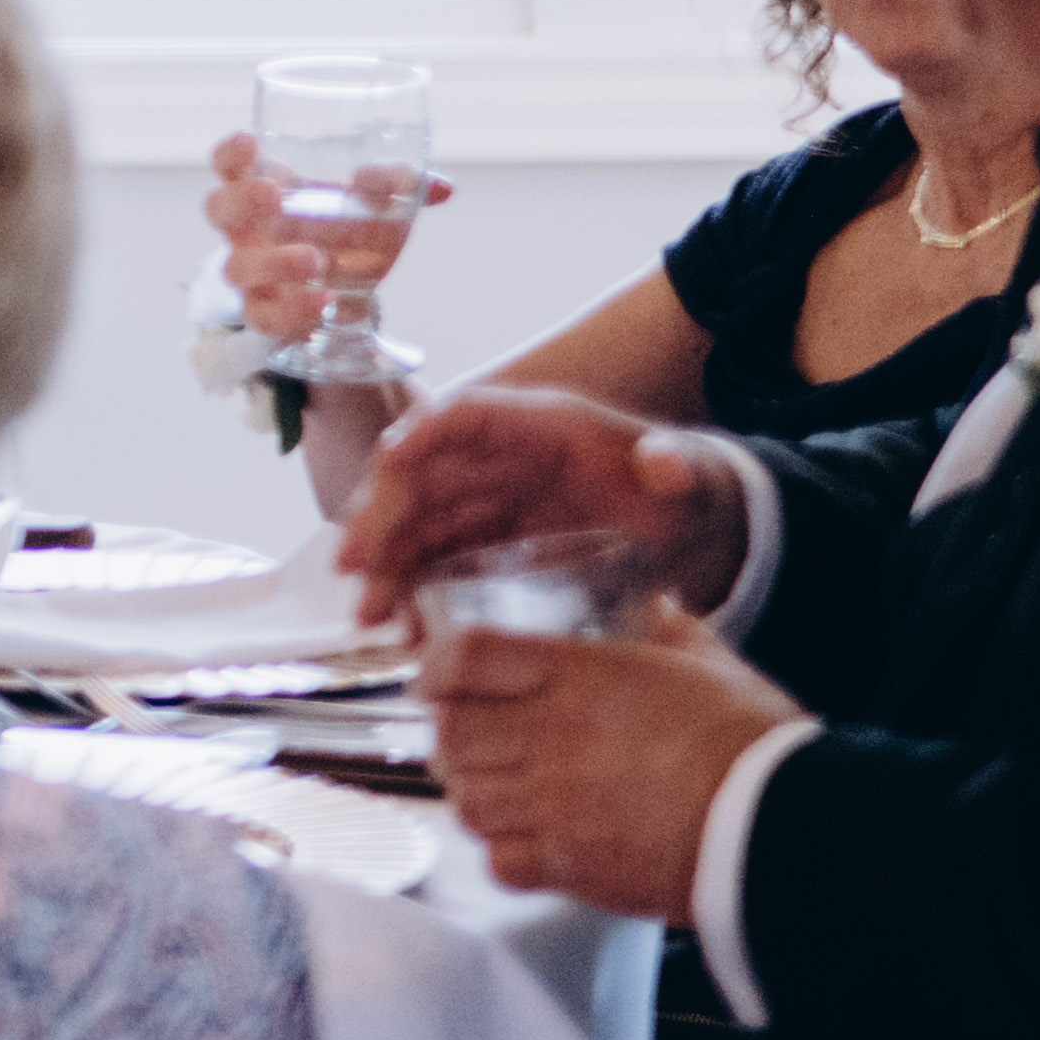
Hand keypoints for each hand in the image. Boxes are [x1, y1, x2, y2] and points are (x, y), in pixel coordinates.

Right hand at [204, 127, 446, 343]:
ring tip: (315, 260)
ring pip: (236, 267)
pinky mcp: (269, 313)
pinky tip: (326, 303)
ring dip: (273, 262)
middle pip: (217, 209)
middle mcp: (249, 230)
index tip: (249, 141)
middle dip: (240, 200)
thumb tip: (437, 187)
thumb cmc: (353, 229)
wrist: (355, 290)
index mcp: (265, 189)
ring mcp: (255, 274)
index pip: (228, 165)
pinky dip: (292, 312)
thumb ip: (401, 189)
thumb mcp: (380, 203)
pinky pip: (263, 318)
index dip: (230, 153)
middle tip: (273, 195)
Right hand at [335, 385, 747, 630]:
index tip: (390, 463)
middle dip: (379, 516)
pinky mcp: (487, 540)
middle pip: (420, 475)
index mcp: (539, 426)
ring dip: (384, 563)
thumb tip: (664, 465)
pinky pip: (434, 559)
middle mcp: (496, 457)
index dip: (422, 433)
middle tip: (353, 567)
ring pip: (416, 523)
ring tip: (370, 615)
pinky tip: (402, 624)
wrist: (686, 524)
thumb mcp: (686, 479)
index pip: (464, 415)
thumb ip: (675, 467)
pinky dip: (411, 587)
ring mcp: (486, 498)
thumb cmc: (680, 491)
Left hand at [424, 606, 799, 917]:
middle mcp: (551, 737)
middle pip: (451, 732)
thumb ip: (673, 631)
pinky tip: (524, 844)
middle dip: (450, 734)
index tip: (437, 675)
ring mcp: (554, 805)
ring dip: (472, 793)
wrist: (783, 828)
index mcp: (578, 678)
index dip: (438, 665)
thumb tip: (659, 608)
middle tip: (467, 737)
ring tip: (494, 790)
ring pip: (466, 799)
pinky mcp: (571, 866)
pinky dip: (501, 854)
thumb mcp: (714, 665)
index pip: (465, 658)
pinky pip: (500, 862)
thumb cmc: (754, 744)